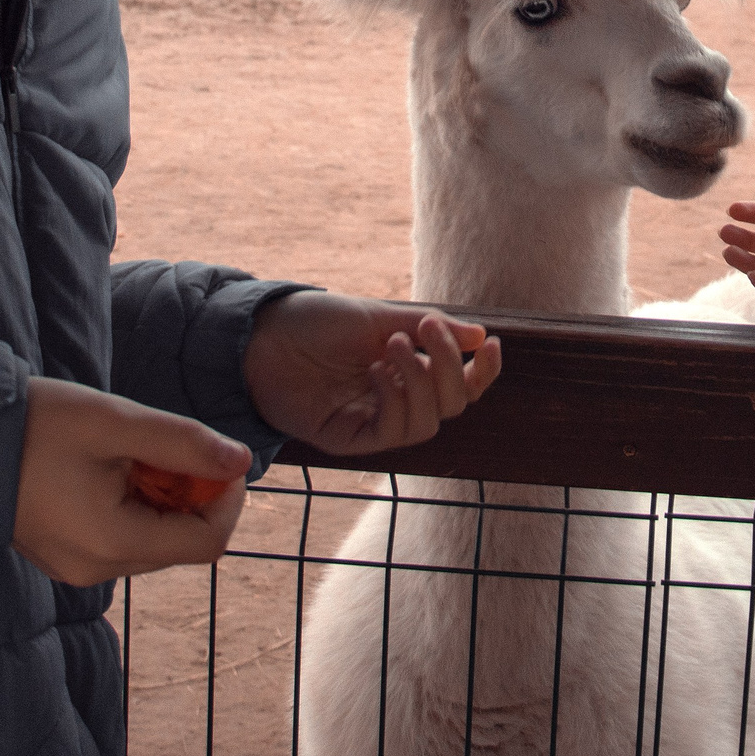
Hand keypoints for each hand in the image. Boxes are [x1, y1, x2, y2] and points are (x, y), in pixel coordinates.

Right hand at [12, 377, 251, 586]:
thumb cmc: (38, 425)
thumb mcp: (118, 422)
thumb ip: (184, 443)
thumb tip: (241, 460)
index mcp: (112, 543)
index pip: (206, 542)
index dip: (227, 499)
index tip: (220, 456)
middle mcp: (97, 570)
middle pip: (181, 544)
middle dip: (194, 495)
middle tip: (170, 446)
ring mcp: (77, 568)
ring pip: (154, 541)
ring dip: (164, 499)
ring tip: (132, 454)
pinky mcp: (65, 556)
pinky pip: (122, 539)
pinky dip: (135, 506)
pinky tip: (111, 469)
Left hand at [243, 292, 502, 456]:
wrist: (262, 334)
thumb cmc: (317, 321)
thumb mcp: (378, 317)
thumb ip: (428, 329)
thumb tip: (479, 336)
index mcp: (408, 370)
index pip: (460, 384)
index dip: (483, 371)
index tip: (492, 344)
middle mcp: (396, 399)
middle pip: (451, 406)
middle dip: (451, 369)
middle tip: (427, 330)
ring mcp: (373, 421)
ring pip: (427, 424)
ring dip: (421, 383)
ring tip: (394, 346)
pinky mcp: (349, 438)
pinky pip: (391, 433)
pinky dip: (395, 401)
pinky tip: (378, 371)